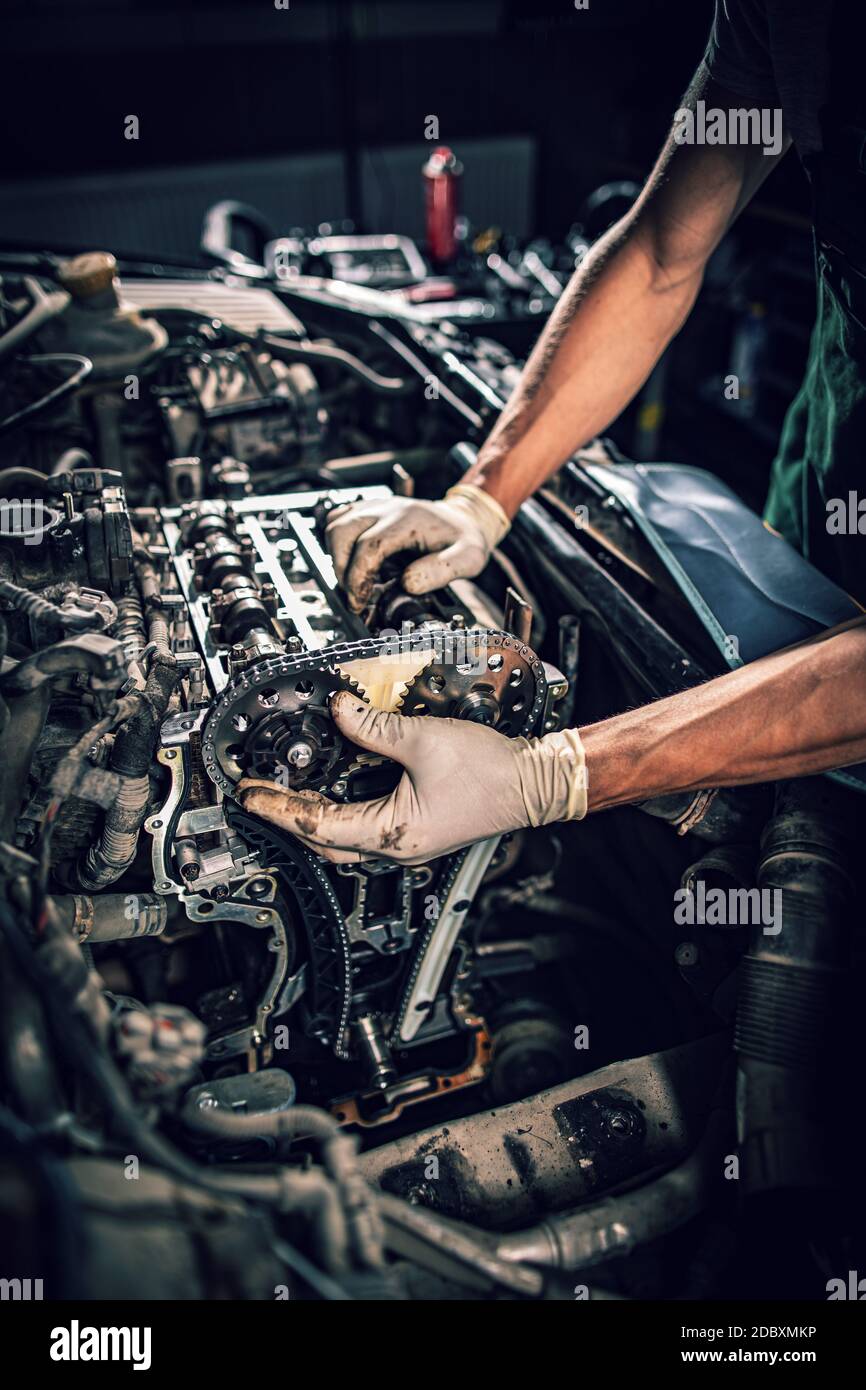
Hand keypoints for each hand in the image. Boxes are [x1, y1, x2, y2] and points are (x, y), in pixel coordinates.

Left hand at [237, 690, 586, 864]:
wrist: (534, 783)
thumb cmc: (491, 772)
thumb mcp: (424, 740)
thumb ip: (375, 727)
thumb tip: (339, 710)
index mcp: (391, 833)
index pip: (316, 824)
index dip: (277, 807)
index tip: (250, 795)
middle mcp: (395, 847)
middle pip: (323, 841)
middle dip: (287, 816)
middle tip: (258, 793)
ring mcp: (406, 842)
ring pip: (342, 839)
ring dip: (311, 816)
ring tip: (285, 790)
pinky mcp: (416, 829)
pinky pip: (364, 828)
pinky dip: (338, 811)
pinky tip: (332, 788)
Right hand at [325, 483, 510, 612]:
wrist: (462, 520)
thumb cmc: (463, 540)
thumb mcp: (467, 559)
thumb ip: (442, 571)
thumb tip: (409, 583)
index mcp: (409, 519)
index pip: (370, 546)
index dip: (359, 576)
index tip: (360, 600)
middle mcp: (388, 508)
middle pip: (343, 531)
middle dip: (342, 569)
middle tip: (354, 595)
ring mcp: (375, 506)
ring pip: (335, 524)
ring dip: (336, 557)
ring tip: (351, 582)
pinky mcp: (368, 510)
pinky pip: (338, 519)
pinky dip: (336, 543)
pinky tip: (350, 563)